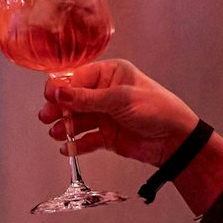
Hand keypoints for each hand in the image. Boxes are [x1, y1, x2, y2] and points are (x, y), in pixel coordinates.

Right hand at [38, 59, 198, 167]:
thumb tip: (59, 93)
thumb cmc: (157, 109)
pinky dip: (76, 145)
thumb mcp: (120, 99)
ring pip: (78, 120)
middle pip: (74, 99)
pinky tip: (67, 149)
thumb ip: (87, 98)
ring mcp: (105, 115)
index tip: (49, 96)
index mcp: (110, 74)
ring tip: (56, 134)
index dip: (62, 87)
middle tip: (46, 117)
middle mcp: (105, 93)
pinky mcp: (108, 136)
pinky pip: (87, 139)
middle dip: (59, 108)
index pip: (78, 78)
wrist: (176, 141)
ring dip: (65, 127)